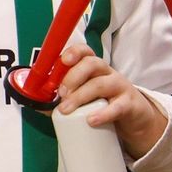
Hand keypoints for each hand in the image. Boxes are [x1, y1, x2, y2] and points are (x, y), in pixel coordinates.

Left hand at [53, 45, 167, 158]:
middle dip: (72, 77)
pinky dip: (103, 113)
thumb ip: (62, 99)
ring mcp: (120, 87)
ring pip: (100, 84)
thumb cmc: (104, 103)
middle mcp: (107, 73)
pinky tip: (91, 120)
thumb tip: (36, 102)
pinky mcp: (129, 104)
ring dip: (80, 95)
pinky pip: (118, 107)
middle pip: (91, 64)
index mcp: (94, 68)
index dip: (73, 52)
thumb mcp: (84, 98)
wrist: (134, 118)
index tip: (62, 61)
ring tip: (67, 109)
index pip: (85, 51)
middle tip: (60, 94)